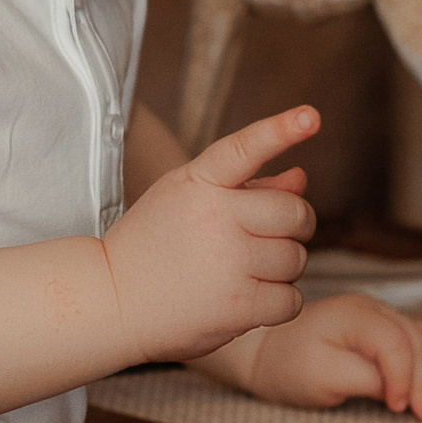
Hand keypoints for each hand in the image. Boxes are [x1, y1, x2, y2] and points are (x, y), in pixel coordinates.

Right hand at [101, 104, 316, 364]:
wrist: (111, 303)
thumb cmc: (153, 246)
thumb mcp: (188, 202)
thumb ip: (248, 187)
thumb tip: (302, 178)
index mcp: (198, 182)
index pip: (245, 148)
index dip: (280, 130)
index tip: (310, 117)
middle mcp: (215, 216)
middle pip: (295, 213)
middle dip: (293, 228)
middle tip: (266, 240)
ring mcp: (228, 262)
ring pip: (297, 259)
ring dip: (281, 269)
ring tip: (243, 273)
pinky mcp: (238, 306)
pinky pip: (292, 299)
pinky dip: (279, 304)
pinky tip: (249, 300)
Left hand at [236, 291, 421, 422]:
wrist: (267, 352)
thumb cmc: (287, 365)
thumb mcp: (319, 376)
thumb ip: (364, 378)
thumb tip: (401, 391)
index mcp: (356, 315)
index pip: (398, 344)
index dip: (405, 378)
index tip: (397, 409)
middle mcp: (378, 311)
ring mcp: (387, 321)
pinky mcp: (390, 337)